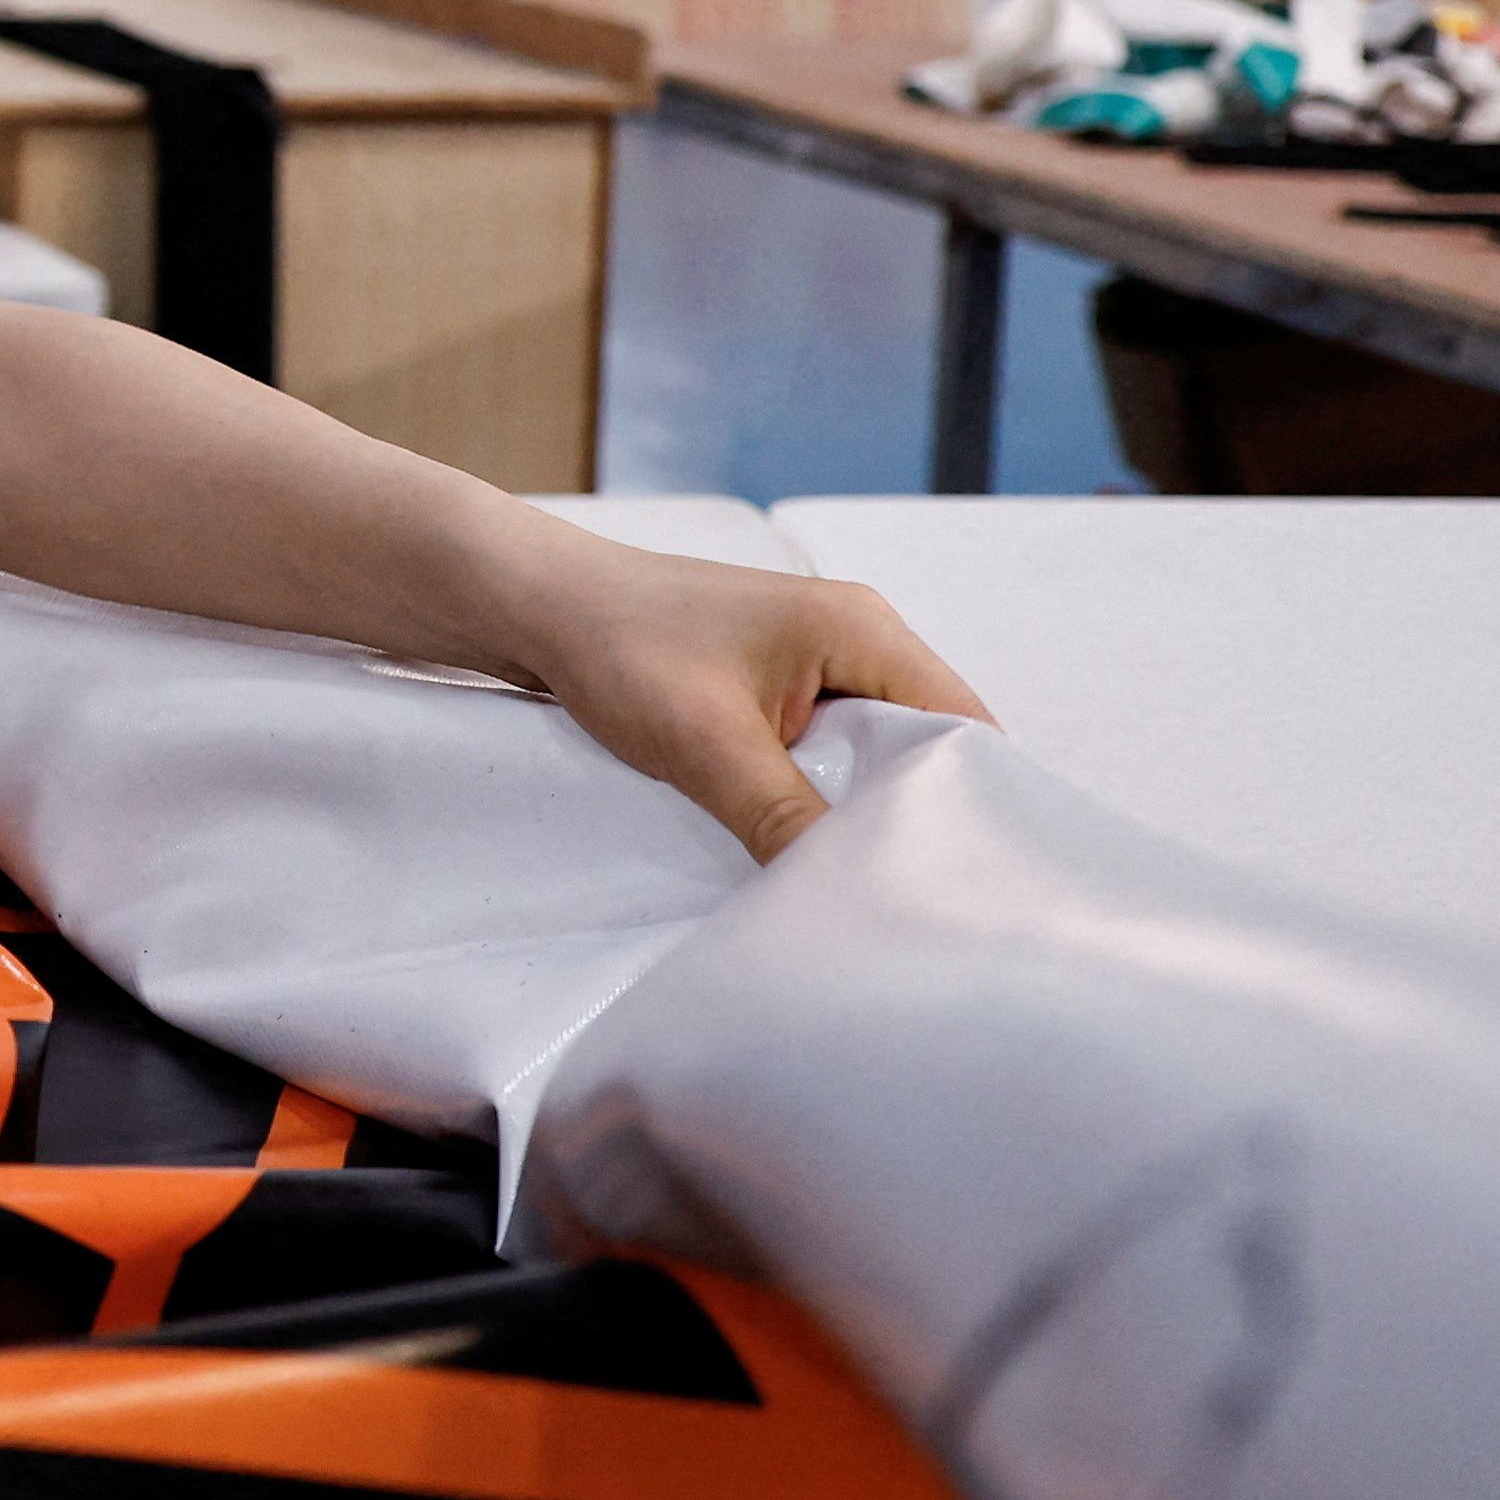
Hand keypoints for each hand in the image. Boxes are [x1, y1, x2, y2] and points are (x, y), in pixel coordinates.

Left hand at [496, 543, 989, 864]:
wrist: (534, 608)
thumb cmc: (617, 645)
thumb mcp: (709, 747)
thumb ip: (786, 818)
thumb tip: (849, 892)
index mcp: (862, 629)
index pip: (961, 725)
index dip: (966, 803)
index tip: (958, 879)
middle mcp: (853, 638)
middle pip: (923, 743)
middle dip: (911, 812)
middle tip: (904, 890)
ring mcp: (814, 661)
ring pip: (869, 752)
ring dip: (856, 805)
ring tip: (855, 873)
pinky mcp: (775, 686)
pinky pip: (823, 749)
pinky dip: (817, 792)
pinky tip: (802, 838)